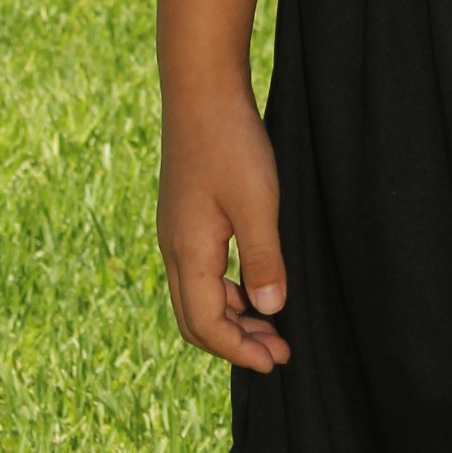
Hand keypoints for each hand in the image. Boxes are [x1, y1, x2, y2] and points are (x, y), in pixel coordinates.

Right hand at [158, 89, 289, 371]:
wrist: (200, 91)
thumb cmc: (230, 144)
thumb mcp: (257, 203)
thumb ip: (263, 259)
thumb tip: (270, 309)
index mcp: (188, 252)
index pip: (206, 325)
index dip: (240, 350)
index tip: (277, 361)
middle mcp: (174, 248)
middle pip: (194, 320)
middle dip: (234, 343)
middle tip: (278, 352)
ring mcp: (176, 233)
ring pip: (196, 297)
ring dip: (231, 318)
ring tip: (272, 325)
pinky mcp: (184, 218)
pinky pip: (198, 273)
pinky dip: (224, 292)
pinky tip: (254, 284)